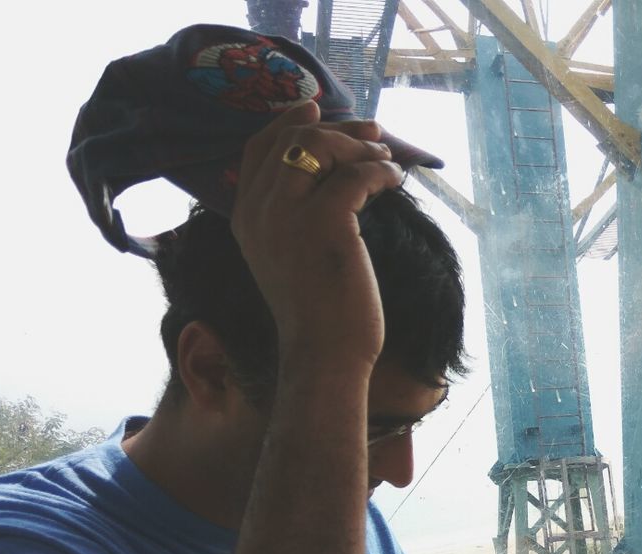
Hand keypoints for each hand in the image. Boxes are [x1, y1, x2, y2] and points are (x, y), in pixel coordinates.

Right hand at [230, 101, 405, 370]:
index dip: (289, 121)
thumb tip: (330, 181)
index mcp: (245, 217)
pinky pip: (357, 174)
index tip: (320, 111)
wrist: (323, 354)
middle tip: (372, 132)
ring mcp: (289, 215)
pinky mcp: (327, 223)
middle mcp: (260, 210)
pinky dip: (381, 170)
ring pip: (321, 146)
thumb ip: (292, 220)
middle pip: (291, 137)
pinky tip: (395, 179)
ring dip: (361, 145)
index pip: (258, 148)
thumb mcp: (290, 258)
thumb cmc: (318, 314)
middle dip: (336, 127)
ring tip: (386, 158)